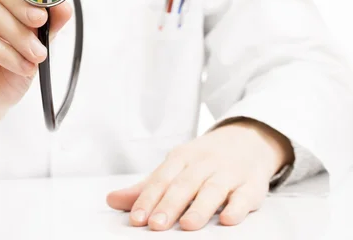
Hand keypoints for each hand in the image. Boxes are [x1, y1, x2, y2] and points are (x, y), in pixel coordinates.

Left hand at [107, 119, 294, 230]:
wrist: (248, 139)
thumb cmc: (204, 160)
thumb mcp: (175, 167)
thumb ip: (146, 187)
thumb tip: (112, 200)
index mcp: (182, 158)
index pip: (161, 179)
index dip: (148, 198)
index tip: (136, 218)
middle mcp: (204, 163)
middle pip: (184, 184)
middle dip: (169, 205)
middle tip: (156, 225)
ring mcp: (229, 173)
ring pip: (213, 190)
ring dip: (200, 208)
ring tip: (186, 225)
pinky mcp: (252, 184)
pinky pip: (245, 195)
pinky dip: (237, 207)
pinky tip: (228, 219)